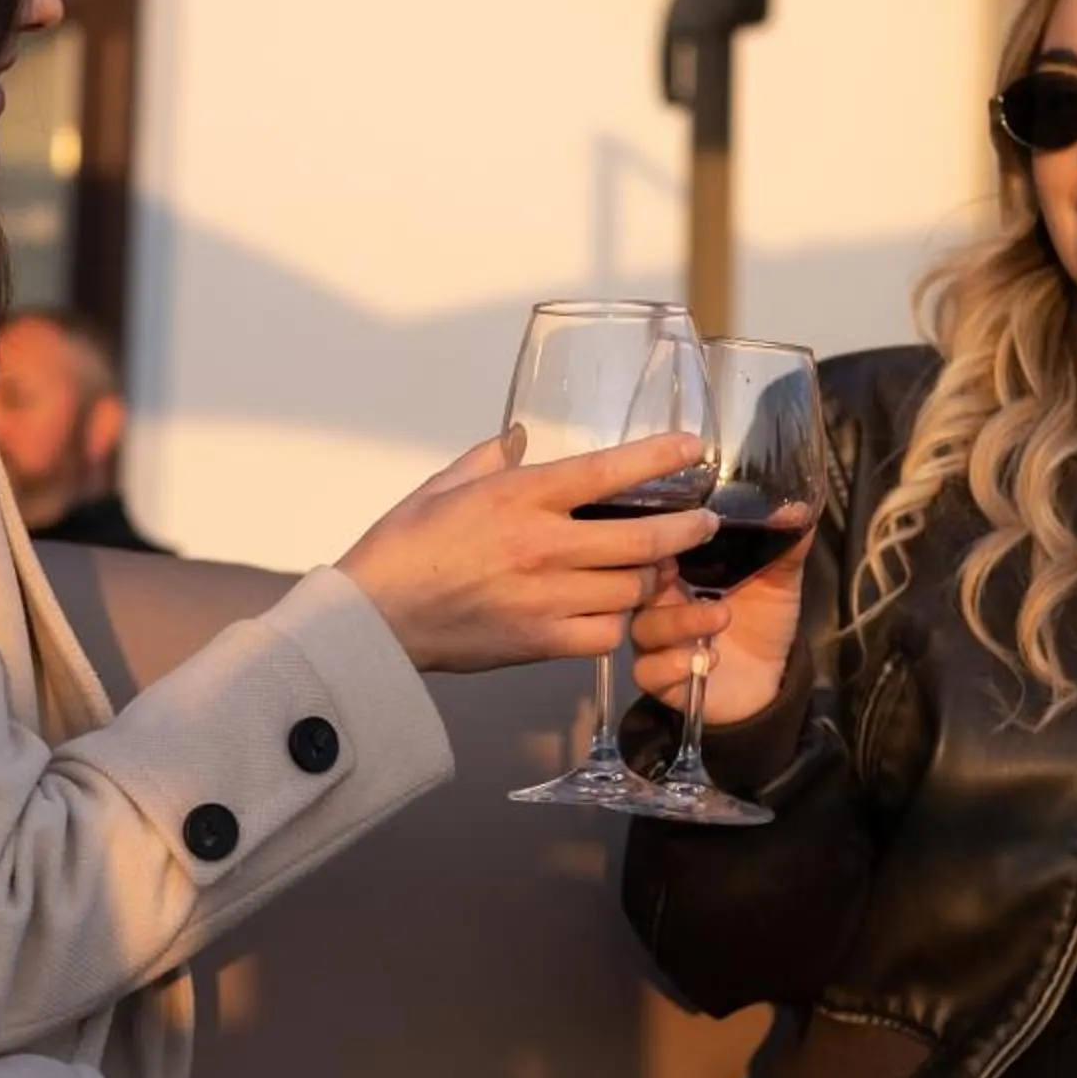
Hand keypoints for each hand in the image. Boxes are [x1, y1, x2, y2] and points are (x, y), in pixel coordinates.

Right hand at [339, 432, 717, 673]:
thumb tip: (519, 436)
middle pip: (642, 539)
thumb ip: (490, 458)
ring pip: (632, 589)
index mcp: (519, 498)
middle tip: (702, 524)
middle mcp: (542, 546)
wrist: (374, 620)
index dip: (659, 458)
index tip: (691, 449)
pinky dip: (618, 621)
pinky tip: (615, 610)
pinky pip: (605, 633)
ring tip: (661, 569)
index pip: (608, 472)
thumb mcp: (442, 486)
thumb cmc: (401, 549)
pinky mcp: (540, 641)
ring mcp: (545, 598)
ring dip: (653, 578)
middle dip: (686, 530)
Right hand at [627, 524, 812, 727]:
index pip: (651, 550)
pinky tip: (706, 658)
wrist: (771, 679)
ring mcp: (655, 643)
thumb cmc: (762, 622)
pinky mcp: (661, 680)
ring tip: (721, 617)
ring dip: (681, 623)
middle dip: (663, 580)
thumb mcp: (777, 582)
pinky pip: (648, 672)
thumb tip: (798, 509)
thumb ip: (784, 548)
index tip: (681, 533)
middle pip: (638, 586)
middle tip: (700, 574)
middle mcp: (657, 604)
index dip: (656, 542)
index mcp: (677, 574)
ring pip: (644, 629)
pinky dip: (671, 665)